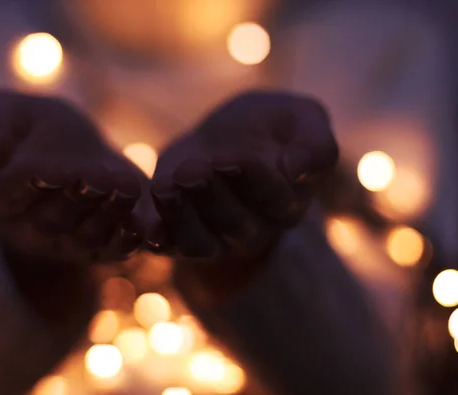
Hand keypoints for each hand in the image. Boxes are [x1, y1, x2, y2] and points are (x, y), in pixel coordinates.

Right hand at [0, 90, 144, 321]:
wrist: (80, 151)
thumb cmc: (38, 130)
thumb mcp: (6, 113)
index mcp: (0, 197)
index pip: (9, 193)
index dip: (30, 182)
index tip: (52, 169)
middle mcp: (31, 229)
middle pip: (54, 220)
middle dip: (79, 198)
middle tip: (99, 176)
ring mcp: (68, 243)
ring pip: (89, 236)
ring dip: (111, 214)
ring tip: (128, 187)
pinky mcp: (103, 248)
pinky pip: (116, 251)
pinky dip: (133, 242)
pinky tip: (150, 230)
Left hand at [149, 91, 337, 301]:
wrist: (225, 134)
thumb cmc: (268, 126)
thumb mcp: (301, 118)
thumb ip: (315, 143)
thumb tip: (296, 168)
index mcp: (287, 202)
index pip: (274, 199)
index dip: (252, 180)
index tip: (231, 156)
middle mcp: (253, 228)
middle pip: (233, 224)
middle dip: (210, 197)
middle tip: (192, 169)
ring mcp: (215, 237)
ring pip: (198, 242)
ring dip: (180, 216)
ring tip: (165, 185)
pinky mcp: (179, 233)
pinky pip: (168, 246)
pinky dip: (156, 237)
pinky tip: (144, 223)